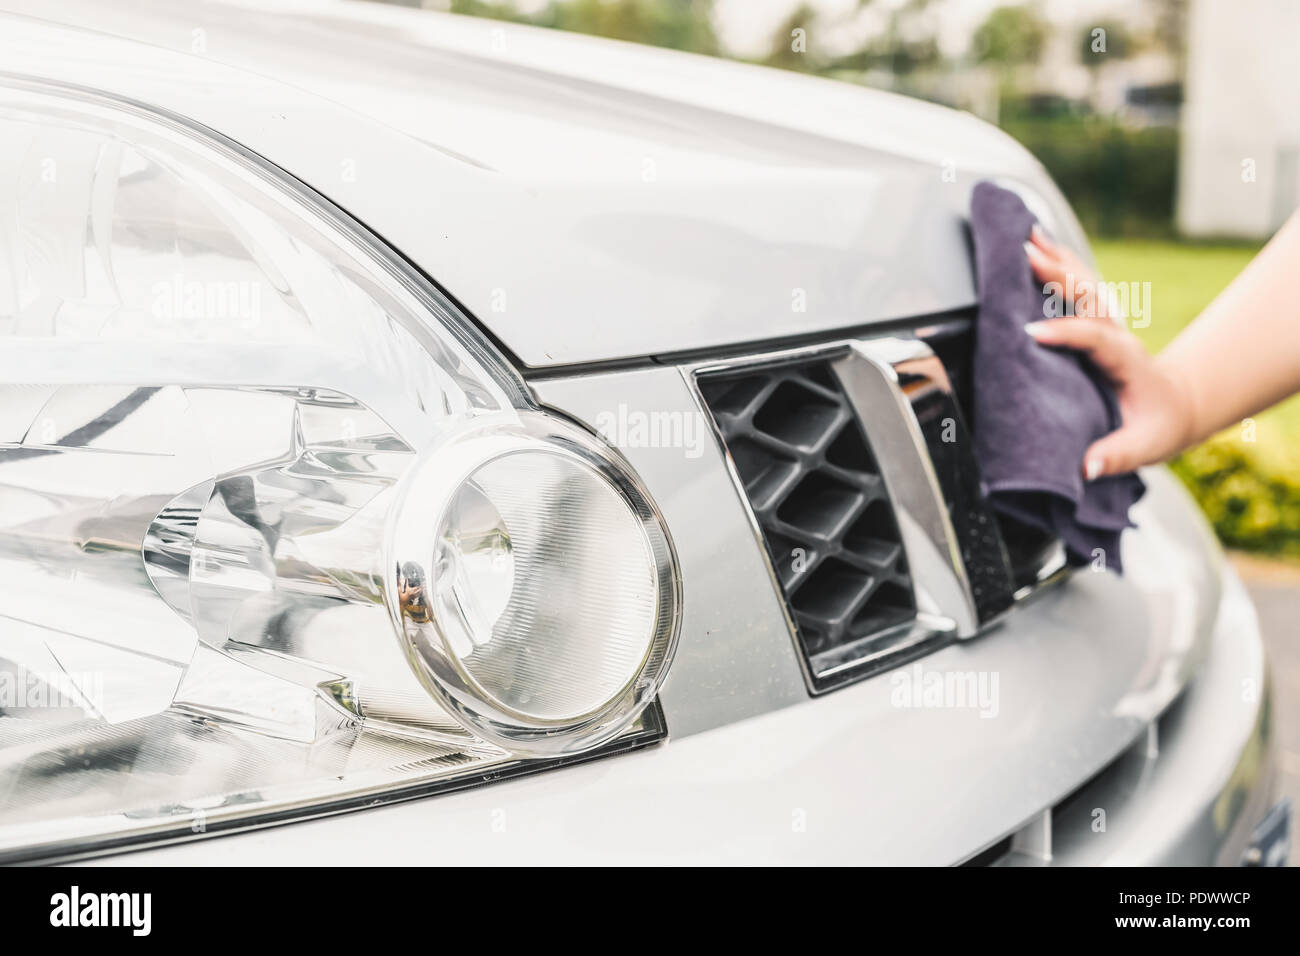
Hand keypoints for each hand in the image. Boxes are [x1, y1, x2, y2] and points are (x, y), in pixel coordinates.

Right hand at [1023, 228, 1195, 478]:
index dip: (1065, 333)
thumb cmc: (1158, 425)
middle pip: (1088, 295)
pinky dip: (1057, 261)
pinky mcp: (1095, 320)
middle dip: (1057, 273)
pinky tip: (1036, 242)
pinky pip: (1075, 284)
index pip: (1094, 338)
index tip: (1030, 332)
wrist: (1179, 404)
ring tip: (1026, 234)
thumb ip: (1118, 455)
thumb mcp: (1145, 447)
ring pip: (1082, 283)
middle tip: (1025, 253)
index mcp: (1125, 360)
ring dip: (1056, 258)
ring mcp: (1106, 322)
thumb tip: (1089, 467)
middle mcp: (1116, 333)